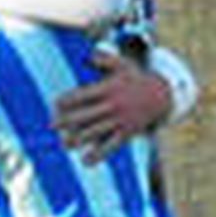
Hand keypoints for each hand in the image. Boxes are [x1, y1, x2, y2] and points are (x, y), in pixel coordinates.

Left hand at [55, 50, 171, 164]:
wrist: (163, 95)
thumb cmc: (137, 79)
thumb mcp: (124, 65)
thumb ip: (105, 59)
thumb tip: (89, 55)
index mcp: (109, 88)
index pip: (83, 95)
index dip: (68, 99)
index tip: (55, 104)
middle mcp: (113, 105)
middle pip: (86, 114)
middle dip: (68, 120)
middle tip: (52, 125)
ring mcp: (120, 120)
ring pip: (96, 132)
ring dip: (79, 139)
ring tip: (65, 144)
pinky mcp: (127, 132)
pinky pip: (112, 145)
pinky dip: (99, 154)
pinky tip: (86, 161)